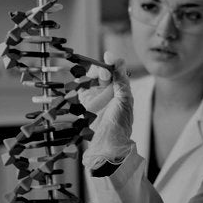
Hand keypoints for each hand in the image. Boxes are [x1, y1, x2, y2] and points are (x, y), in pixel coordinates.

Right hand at [80, 52, 133, 169]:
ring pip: (89, 78)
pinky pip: (80, 90)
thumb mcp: (124, 100)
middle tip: (103, 73)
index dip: (112, 61)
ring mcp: (95, 97)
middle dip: (101, 69)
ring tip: (91, 79)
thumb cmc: (120, 125)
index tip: (108, 56)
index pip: (116, 69)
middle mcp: (108, 91)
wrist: (107, 146)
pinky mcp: (84, 104)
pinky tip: (79, 83)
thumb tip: (117, 59)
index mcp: (121, 89)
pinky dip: (78, 84)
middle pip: (101, 71)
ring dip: (89, 75)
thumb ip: (120, 79)